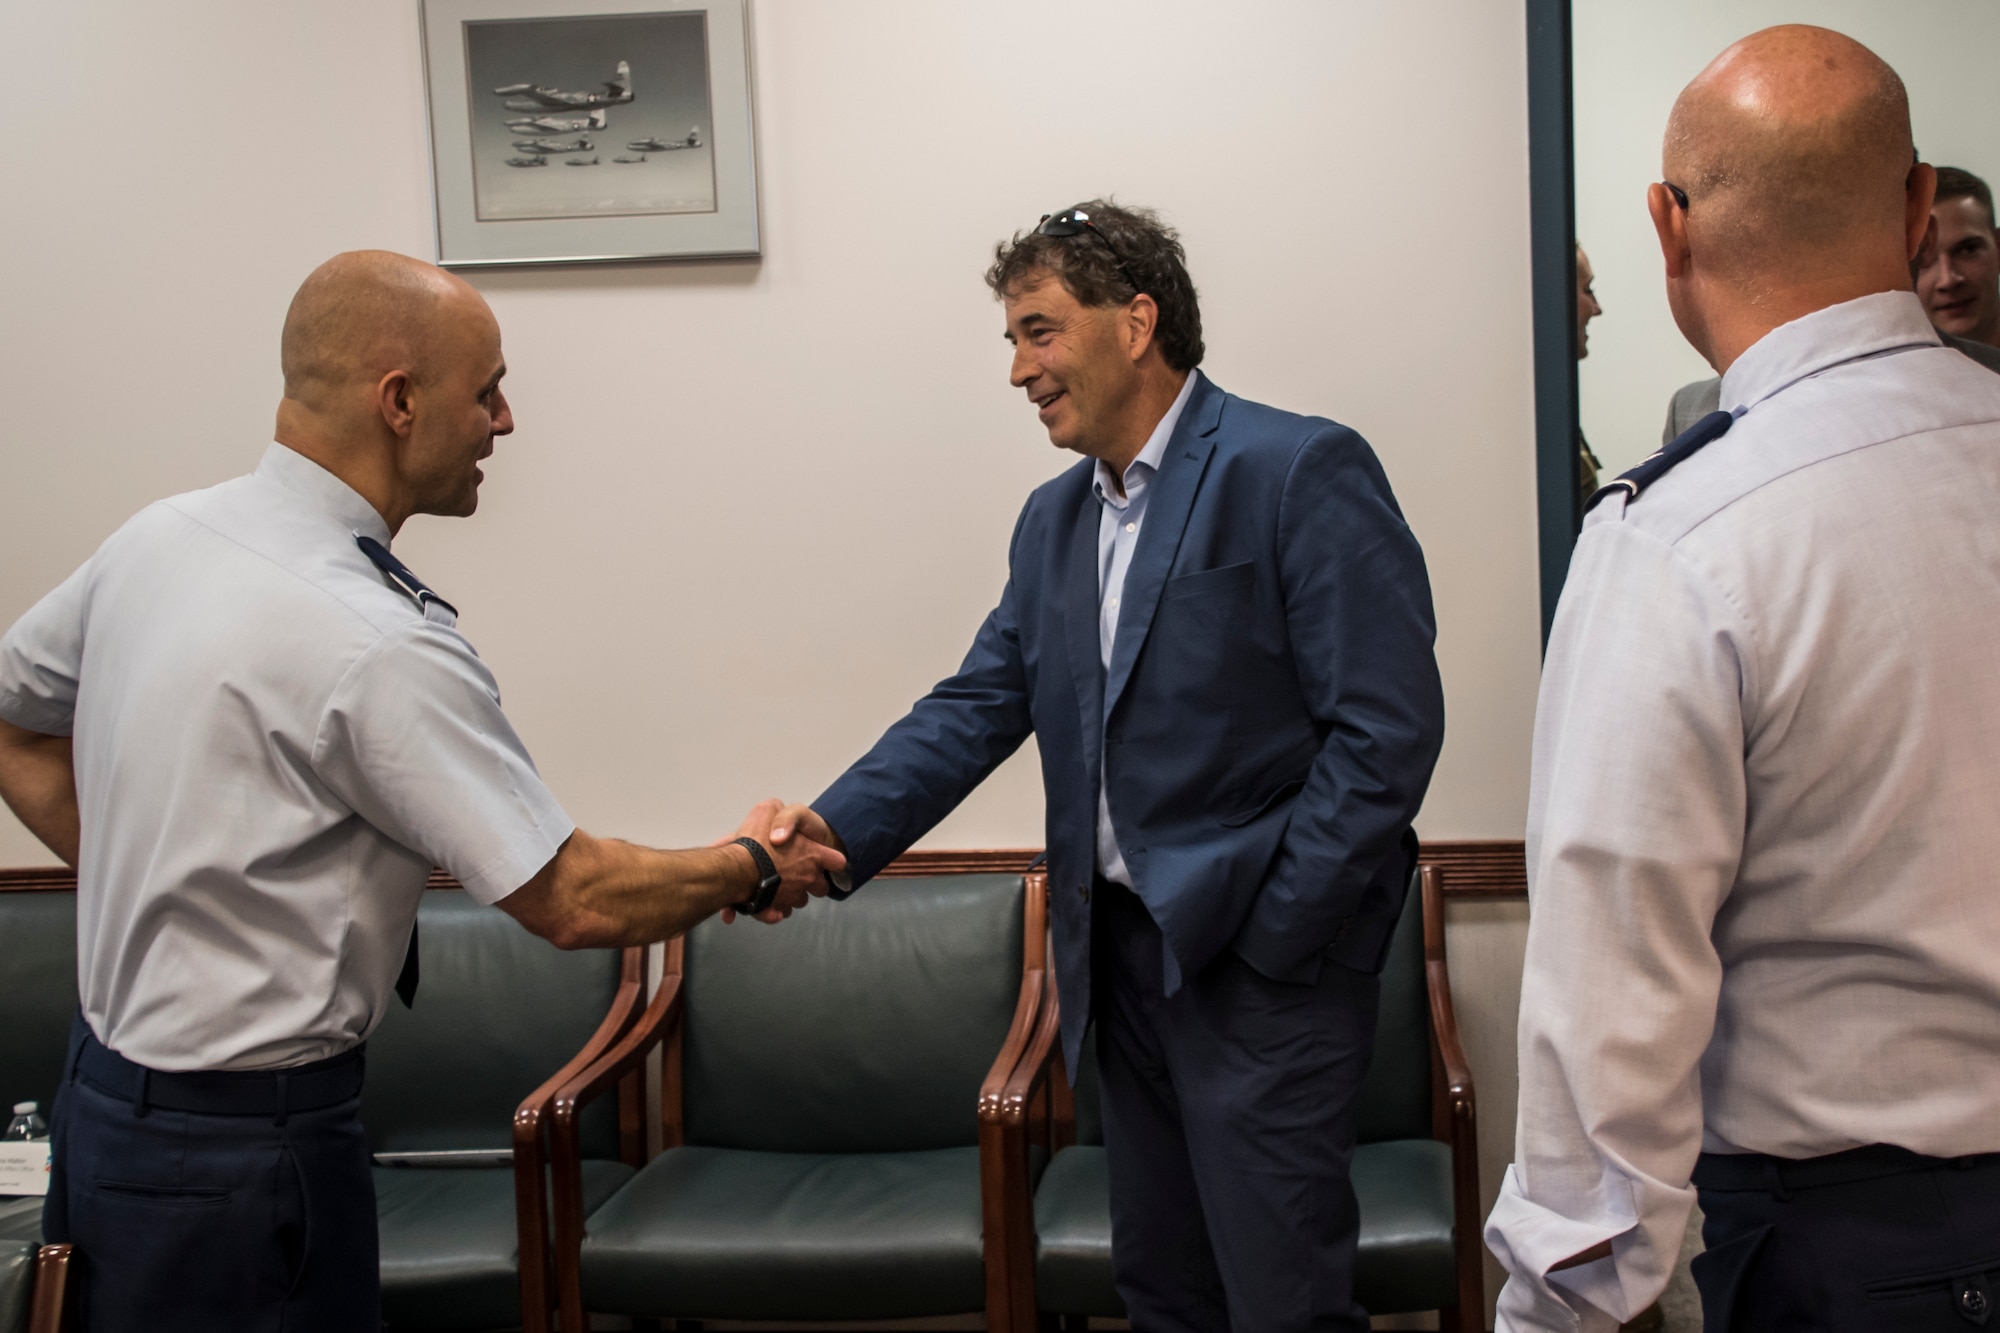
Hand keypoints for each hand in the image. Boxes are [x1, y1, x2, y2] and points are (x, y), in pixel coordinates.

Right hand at [719, 799, 845, 924]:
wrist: (738, 869)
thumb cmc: (756, 840)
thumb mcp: (768, 810)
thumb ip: (780, 815)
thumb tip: (781, 825)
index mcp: (813, 854)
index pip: (836, 861)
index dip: (831, 860)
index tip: (825, 861)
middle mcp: (807, 877)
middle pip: (821, 887)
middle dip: (812, 883)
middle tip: (798, 875)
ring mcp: (793, 896)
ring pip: (799, 900)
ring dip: (792, 896)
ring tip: (778, 887)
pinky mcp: (775, 910)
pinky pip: (779, 913)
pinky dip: (773, 911)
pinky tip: (765, 904)